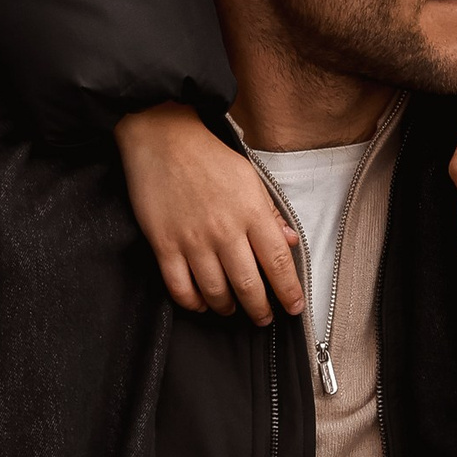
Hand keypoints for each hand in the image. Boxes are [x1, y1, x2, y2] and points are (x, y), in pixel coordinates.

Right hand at [117, 103, 304, 323]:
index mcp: (251, 213)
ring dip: (227, 307)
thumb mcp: (250, 178)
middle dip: (260, 310)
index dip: (289, 291)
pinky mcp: (164, 245)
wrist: (163, 139)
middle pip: (249, 286)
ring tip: (232, 308)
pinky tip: (201, 303)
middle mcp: (225, 231)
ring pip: (215, 292)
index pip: (278, 263)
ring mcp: (193, 240)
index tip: (294, 308)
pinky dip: (193, 302)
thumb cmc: (209, 157)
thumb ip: (271, 214)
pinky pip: (180, 287)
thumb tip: (291, 242)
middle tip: (264, 318)